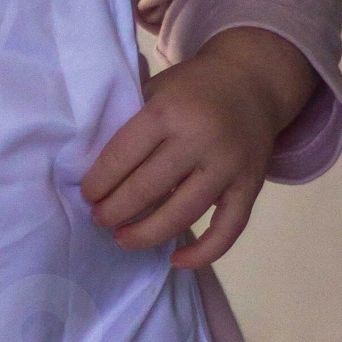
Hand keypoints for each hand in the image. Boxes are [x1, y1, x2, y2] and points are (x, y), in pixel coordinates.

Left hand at [81, 28, 314, 269]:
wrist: (253, 80)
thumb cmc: (193, 88)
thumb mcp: (157, 89)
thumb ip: (131, 122)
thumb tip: (95, 168)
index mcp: (168, 112)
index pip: (122, 156)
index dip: (99, 182)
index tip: (88, 196)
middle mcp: (200, 139)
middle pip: (147, 189)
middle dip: (114, 211)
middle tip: (99, 220)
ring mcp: (228, 165)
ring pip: (182, 214)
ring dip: (146, 234)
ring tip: (122, 239)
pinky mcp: (251, 186)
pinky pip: (228, 230)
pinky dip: (203, 252)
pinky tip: (176, 260)